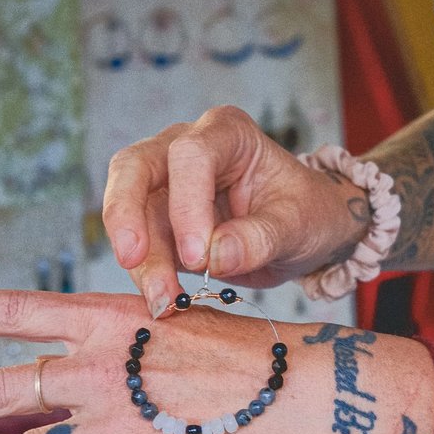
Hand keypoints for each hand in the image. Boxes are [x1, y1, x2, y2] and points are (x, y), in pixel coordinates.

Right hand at [102, 105, 368, 315]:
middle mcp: (186, 147)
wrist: (301, 233)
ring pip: (128, 209)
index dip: (186, 204)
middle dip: (127, 215)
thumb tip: (216, 256)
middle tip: (133, 260)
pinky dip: (144, 271)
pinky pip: (137, 242)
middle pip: (134, 167)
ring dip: (139, 258)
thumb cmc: (307, 213)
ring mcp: (165, 181)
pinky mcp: (156, 218)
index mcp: (227, 133)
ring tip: (162, 301)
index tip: (198, 256)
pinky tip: (161, 298)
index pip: (190, 155)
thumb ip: (260, 237)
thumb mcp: (299, 225)